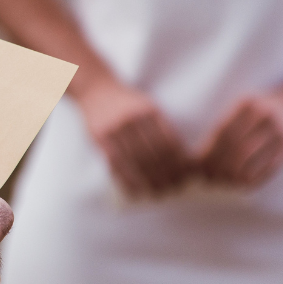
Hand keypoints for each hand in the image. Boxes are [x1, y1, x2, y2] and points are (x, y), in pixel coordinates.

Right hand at [76, 78, 190, 195]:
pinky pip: (116, 163)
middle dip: (167, 174)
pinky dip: (126, 179)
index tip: (187, 176)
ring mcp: (116, 128)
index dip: (180, 161)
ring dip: (149, 180)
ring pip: (137, 160)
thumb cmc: (125, 102)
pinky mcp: (100, 137)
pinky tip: (135, 190)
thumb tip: (180, 155)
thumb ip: (160, 126)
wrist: (95, 89)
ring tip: (158, 193)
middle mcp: (134, 119)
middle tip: (175, 189)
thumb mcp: (146, 106)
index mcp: (150, 110)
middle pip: (155, 153)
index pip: (169, 141)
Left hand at [200, 88, 282, 187]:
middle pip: (234, 147)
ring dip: (232, 175)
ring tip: (223, 182)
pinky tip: (242, 184)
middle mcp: (265, 114)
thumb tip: (197, 160)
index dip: (208, 153)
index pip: (221, 133)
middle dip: (218, 166)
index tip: (200, 167)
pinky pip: (269, 167)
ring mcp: (280, 129)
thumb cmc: (259, 113)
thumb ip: (223, 130)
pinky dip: (253, 179)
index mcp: (247, 104)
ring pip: (249, 158)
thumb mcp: (242, 111)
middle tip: (209, 178)